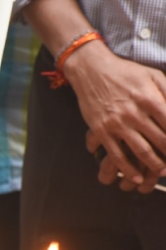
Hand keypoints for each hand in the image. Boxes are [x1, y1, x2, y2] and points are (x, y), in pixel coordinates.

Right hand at [65, 43, 165, 184]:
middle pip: (160, 140)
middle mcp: (134, 112)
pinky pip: (116, 154)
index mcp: (149, 98)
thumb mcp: (152, 75)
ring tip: (163, 172)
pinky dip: (127, 169)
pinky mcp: (101, 130)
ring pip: (140, 150)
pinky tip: (137, 178)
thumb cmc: (124, 72)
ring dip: (154, 165)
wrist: (91, 71)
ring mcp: (116, 123)